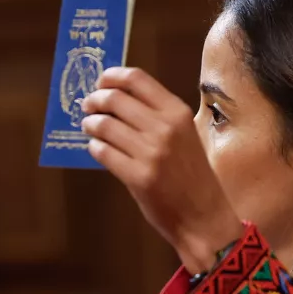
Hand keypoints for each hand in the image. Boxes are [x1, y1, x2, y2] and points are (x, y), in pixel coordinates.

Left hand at [81, 67, 244, 272]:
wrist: (204, 216)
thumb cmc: (193, 176)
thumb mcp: (185, 135)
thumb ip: (157, 116)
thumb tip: (118, 99)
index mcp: (178, 112)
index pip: (137, 79)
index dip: (112, 76)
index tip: (101, 82)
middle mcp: (165, 128)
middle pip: (115, 98)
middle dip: (95, 100)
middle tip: (88, 106)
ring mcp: (151, 153)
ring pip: (104, 125)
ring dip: (90, 124)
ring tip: (89, 127)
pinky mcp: (138, 177)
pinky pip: (103, 152)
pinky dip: (94, 147)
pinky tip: (97, 148)